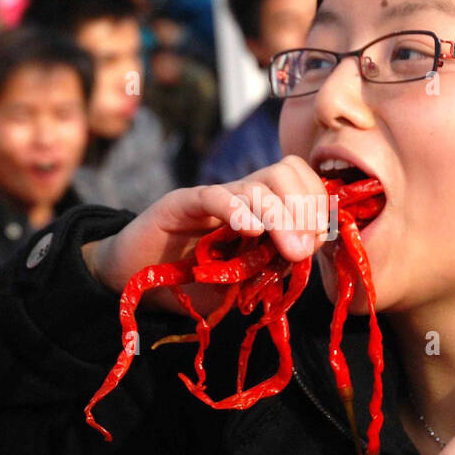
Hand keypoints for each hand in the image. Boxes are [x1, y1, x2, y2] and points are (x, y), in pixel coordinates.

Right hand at [82, 156, 329, 316]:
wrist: (136, 280)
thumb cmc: (192, 281)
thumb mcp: (243, 281)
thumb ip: (273, 267)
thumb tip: (308, 253)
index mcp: (261, 209)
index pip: (300, 182)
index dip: (317, 206)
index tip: (318, 243)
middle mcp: (240, 195)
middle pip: (285, 173)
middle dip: (305, 209)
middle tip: (303, 249)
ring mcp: (212, 196)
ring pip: (257, 185)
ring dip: (281, 217)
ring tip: (287, 250)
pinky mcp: (182, 203)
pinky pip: (214, 196)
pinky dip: (237, 210)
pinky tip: (250, 231)